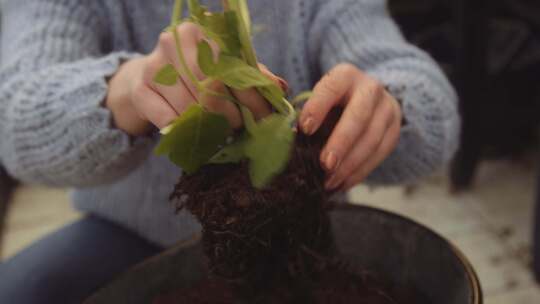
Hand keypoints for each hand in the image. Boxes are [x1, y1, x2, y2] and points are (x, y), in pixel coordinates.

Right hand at [106, 22, 285, 135]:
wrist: (147, 81)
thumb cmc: (194, 74)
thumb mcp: (225, 69)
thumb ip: (252, 76)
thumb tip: (280, 89)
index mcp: (201, 32)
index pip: (233, 68)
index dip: (252, 97)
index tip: (265, 119)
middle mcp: (175, 42)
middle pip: (210, 87)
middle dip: (230, 114)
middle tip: (238, 128)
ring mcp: (153, 65)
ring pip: (190, 106)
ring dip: (209, 126)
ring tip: (218, 132)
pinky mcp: (140, 90)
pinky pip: (168, 120)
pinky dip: (183, 131)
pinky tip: (191, 133)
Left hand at [300, 64, 401, 190]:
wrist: (367, 98)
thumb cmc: (332, 102)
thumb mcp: (319, 100)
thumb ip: (306, 116)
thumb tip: (289, 139)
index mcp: (345, 75)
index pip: (331, 88)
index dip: (318, 107)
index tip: (305, 129)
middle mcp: (370, 88)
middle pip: (359, 116)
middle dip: (341, 142)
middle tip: (325, 164)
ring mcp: (387, 109)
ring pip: (372, 139)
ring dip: (350, 164)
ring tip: (330, 181)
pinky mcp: (394, 130)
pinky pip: (380, 154)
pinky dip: (360, 172)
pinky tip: (343, 183)